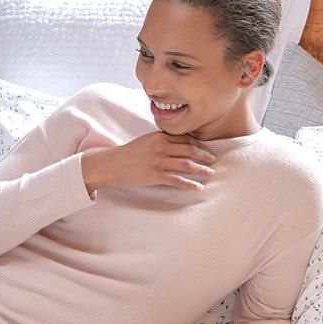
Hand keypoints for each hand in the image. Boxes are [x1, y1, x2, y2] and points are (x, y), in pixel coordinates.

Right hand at [81, 131, 215, 192]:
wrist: (109, 165)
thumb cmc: (127, 155)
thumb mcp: (145, 142)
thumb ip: (160, 142)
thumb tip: (176, 147)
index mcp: (158, 136)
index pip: (184, 138)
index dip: (197, 144)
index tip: (205, 149)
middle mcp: (160, 147)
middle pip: (189, 149)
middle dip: (204, 155)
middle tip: (213, 160)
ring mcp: (158, 161)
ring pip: (186, 164)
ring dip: (201, 169)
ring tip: (210, 172)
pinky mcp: (154, 175)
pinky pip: (177, 180)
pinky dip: (190, 184)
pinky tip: (198, 187)